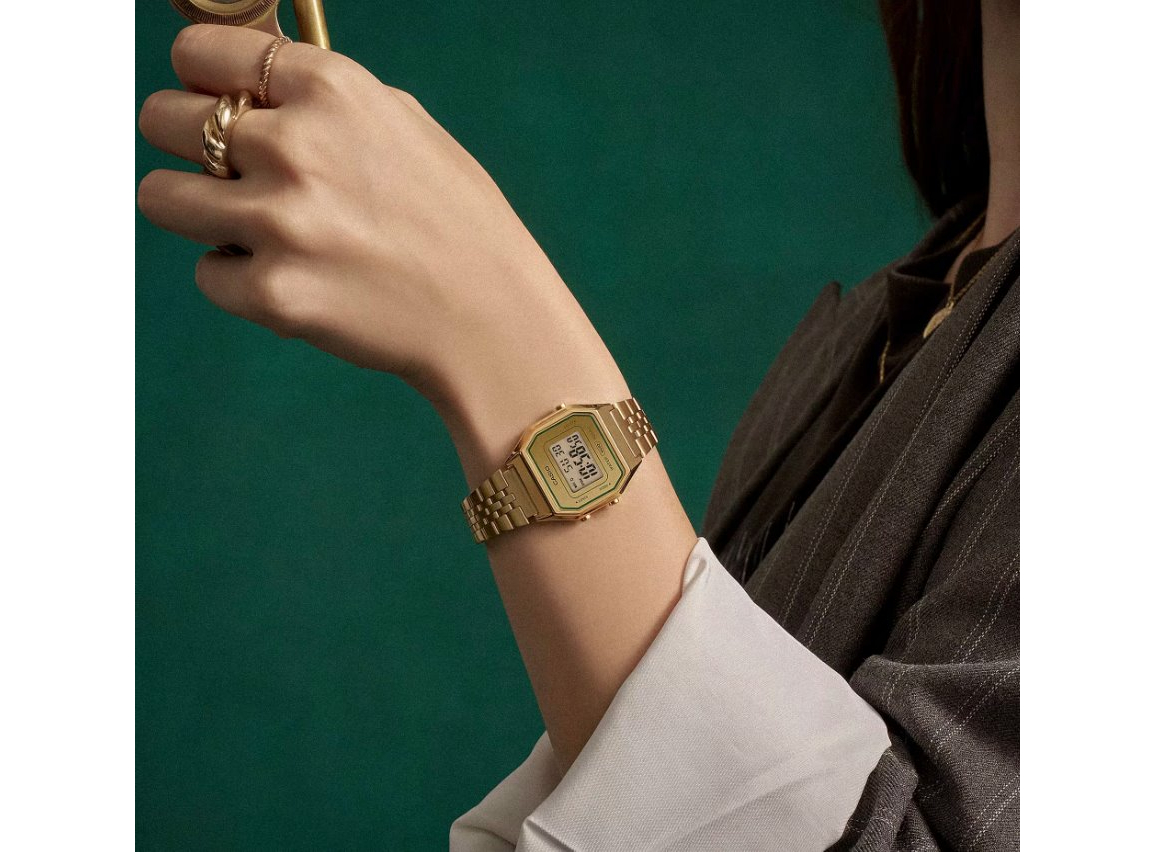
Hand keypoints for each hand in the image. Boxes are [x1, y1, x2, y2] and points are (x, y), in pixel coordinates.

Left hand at [138, 25, 581, 406]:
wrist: (491, 316)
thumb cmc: (454, 219)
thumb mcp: (401, 125)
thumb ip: (319, 98)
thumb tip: (244, 83)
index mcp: (329, 88)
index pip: (197, 54)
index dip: (200, 83)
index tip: (214, 106)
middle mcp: (295, 145)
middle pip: (161, 119)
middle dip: (189, 147)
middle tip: (234, 178)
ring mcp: (278, 223)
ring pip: (161, 197)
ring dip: (200, 213)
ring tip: (259, 232)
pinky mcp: (272, 293)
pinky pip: (207, 274)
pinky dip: (241, 281)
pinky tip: (299, 281)